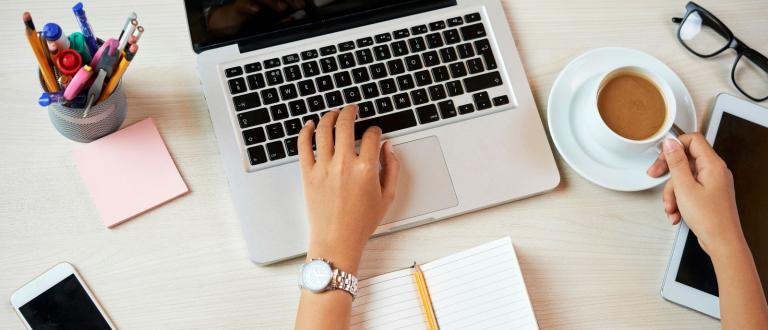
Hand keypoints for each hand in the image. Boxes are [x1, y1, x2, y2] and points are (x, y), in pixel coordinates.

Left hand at [298, 105, 399, 272]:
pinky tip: (310, 125)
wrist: (336, 241)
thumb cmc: (361, 223)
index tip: (374, 133)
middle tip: (352, 109)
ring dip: (330, 116)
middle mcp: (344, 164)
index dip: (375, 131)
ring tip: (334, 113)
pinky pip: (304, 145)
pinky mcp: (308, 173)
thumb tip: (388, 147)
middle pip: (346, 124)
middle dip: (350, 111)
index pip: (371, 136)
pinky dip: (306, 131)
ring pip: (324, 130)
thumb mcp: (387, 197)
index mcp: (366, 169)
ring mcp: (323, 167)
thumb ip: (391, 168)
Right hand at [647, 133, 744, 256]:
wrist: (723, 242)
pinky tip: (677, 213)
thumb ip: (676, 162)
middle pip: (686, 160)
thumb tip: (670, 143)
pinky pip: (689, 190)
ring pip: (684, 178)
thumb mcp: (684, 187)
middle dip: (668, 172)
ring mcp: (713, 183)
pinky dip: (680, 200)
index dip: (675, 145)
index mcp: (712, 165)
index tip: (662, 155)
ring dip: (672, 192)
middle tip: (655, 175)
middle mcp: (715, 172)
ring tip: (671, 207)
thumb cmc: (710, 219)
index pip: (693, 140)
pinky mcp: (709, 195)